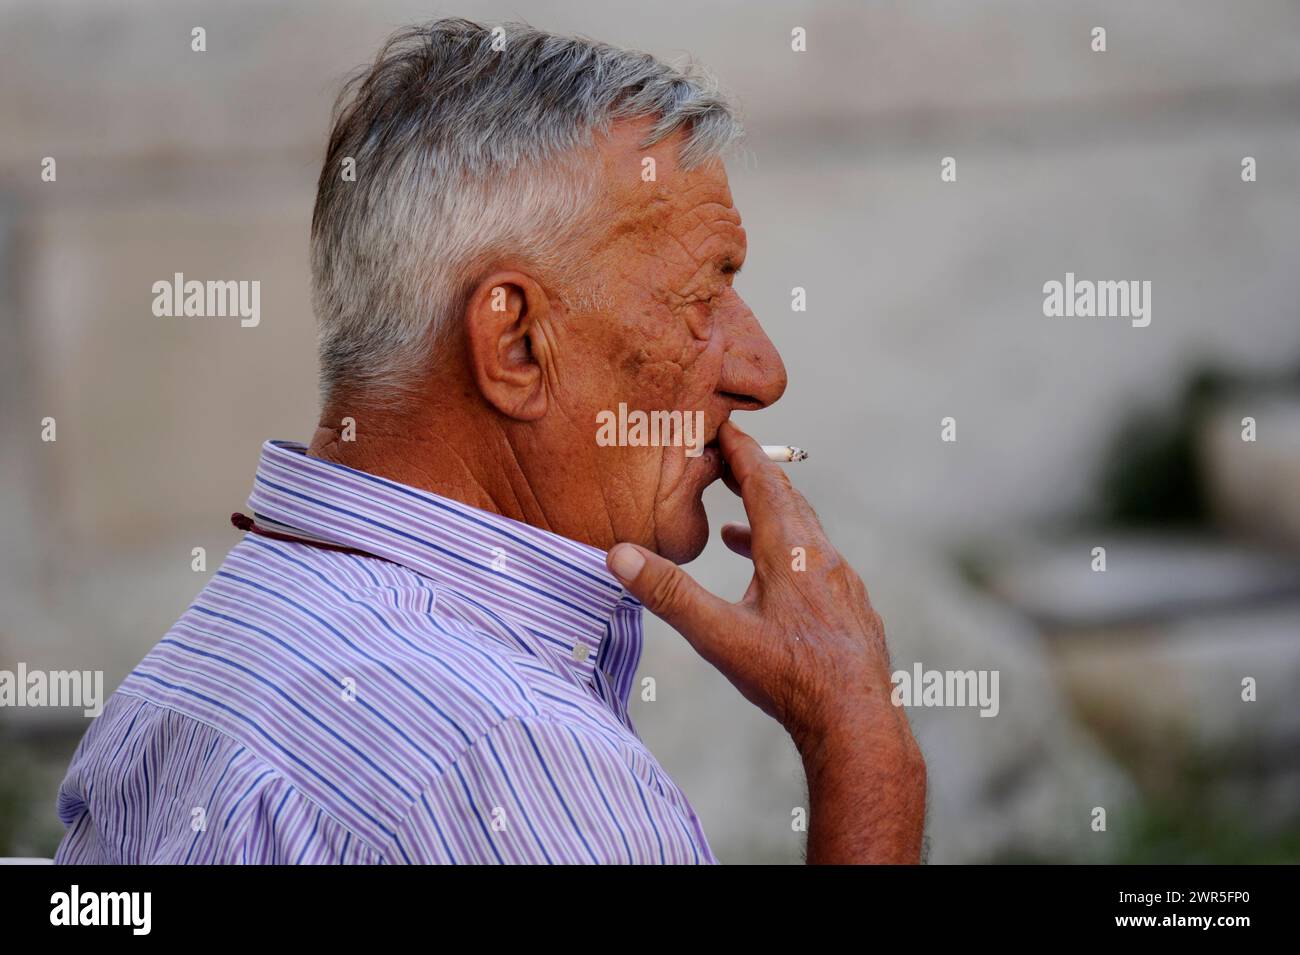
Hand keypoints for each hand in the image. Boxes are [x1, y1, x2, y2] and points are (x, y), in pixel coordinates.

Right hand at [606, 419, 925, 862]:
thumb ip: (669, 594)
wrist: (858, 722)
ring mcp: (842, 582)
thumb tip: (619, 554)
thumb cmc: (789, 678)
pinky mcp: (851, 609)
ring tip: (734, 527)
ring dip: (770, 520)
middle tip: (725, 460)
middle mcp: (821, 556)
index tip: (722, 425)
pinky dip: (789, 557)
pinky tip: (773, 584)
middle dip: (754, 476)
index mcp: (790, 551)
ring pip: (805, 535)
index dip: (740, 451)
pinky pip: (817, 564)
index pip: (762, 481)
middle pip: (787, 499)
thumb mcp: (719, 636)